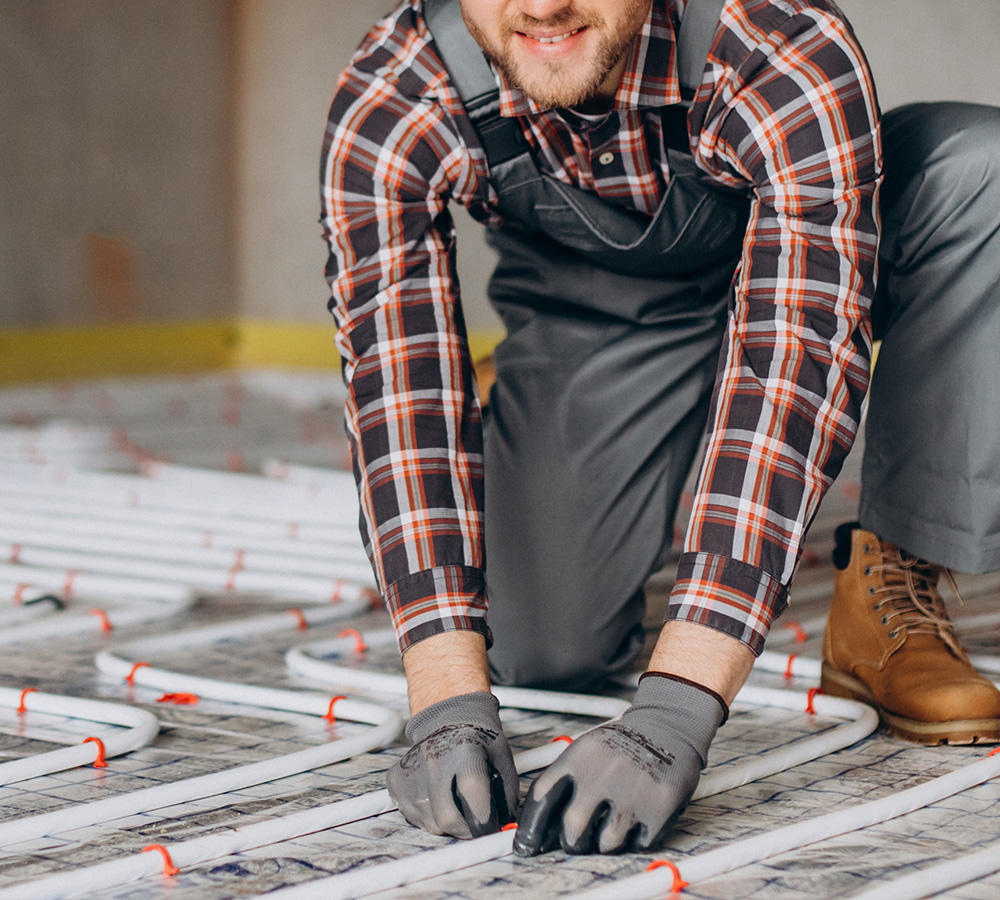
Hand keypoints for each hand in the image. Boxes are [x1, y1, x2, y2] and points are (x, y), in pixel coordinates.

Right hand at [386, 691, 518, 838]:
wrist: (451, 720)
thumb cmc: (481, 744)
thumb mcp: (504, 767)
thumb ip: (504, 803)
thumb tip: (501, 833)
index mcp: (467, 752)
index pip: (473, 792)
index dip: (485, 821)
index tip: (492, 831)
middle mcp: (434, 761)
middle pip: (448, 818)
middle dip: (466, 830)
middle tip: (476, 822)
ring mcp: (411, 772)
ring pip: (431, 825)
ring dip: (447, 824)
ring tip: (456, 799)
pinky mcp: (395, 782)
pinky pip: (414, 818)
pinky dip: (429, 817)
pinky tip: (438, 796)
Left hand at [513, 674, 726, 855]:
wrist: (667, 726)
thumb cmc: (621, 745)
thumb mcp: (587, 750)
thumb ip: (565, 783)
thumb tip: (540, 830)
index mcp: (578, 757)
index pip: (542, 797)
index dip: (531, 827)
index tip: (527, 846)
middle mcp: (602, 773)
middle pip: (573, 829)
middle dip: (572, 843)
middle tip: (576, 842)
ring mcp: (631, 790)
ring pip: (606, 842)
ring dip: (606, 842)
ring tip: (613, 824)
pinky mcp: (658, 805)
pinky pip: (638, 843)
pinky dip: (635, 839)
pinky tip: (637, 819)